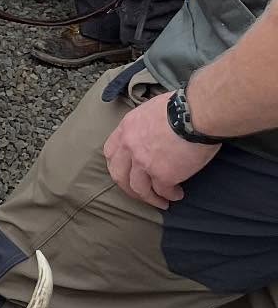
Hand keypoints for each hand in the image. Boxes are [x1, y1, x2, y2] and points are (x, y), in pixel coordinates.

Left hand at [103, 94, 217, 208]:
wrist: (196, 113)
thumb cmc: (182, 106)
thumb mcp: (152, 109)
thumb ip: (146, 124)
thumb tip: (154, 133)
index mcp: (127, 128)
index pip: (111, 152)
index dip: (117, 165)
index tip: (126, 172)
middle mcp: (130, 146)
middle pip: (119, 175)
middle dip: (128, 188)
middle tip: (140, 194)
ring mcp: (144, 162)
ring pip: (139, 188)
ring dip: (150, 198)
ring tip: (161, 202)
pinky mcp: (163, 174)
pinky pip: (163, 191)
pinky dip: (169, 195)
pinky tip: (177, 195)